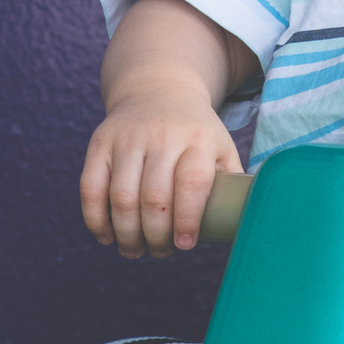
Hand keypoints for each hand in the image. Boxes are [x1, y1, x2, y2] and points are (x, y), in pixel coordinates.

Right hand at [80, 87, 242, 258]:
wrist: (158, 90)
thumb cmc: (196, 132)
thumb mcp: (221, 147)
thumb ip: (233, 182)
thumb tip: (252, 222)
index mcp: (198, 139)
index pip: (191, 183)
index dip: (187, 219)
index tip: (185, 245)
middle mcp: (162, 136)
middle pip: (155, 197)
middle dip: (156, 236)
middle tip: (161, 252)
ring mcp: (128, 138)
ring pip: (121, 197)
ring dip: (127, 234)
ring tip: (136, 251)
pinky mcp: (100, 144)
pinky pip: (91, 188)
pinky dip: (96, 219)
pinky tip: (108, 236)